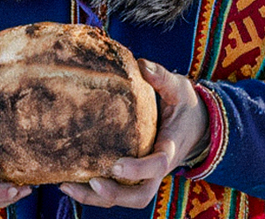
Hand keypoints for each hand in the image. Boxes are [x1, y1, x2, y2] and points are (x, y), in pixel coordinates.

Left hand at [59, 59, 208, 208]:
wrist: (198, 124)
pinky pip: (116, 191)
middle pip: (140, 196)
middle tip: (90, 181)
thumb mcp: (178, 88)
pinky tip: (68, 182)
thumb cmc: (184, 105)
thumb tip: (142, 65)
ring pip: (125, 198)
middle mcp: (158, 168)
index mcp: (169, 148)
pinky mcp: (134, 175)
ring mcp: (146, 175)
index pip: (157, 165)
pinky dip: (93, 192)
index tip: (116, 165)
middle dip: (114, 194)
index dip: (137, 170)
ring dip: (96, 197)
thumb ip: (162, 78)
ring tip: (67, 186)